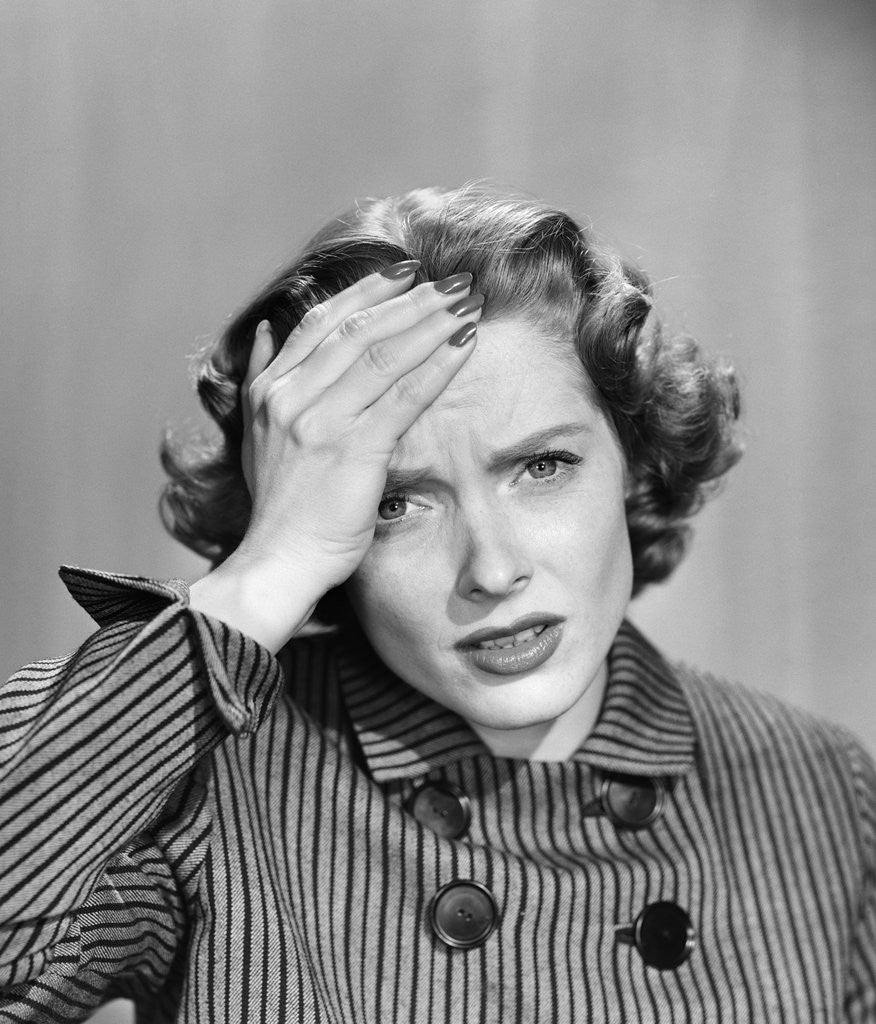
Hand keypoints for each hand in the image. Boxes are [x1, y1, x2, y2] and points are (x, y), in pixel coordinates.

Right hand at [189, 263, 481, 650]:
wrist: (277, 562)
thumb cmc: (280, 507)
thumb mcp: (255, 435)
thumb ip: (260, 378)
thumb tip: (265, 330)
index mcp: (270, 388)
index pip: (322, 322)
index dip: (367, 291)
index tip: (405, 273)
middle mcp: (291, 395)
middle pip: (358, 328)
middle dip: (411, 299)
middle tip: (452, 281)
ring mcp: (319, 420)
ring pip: (383, 352)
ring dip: (431, 321)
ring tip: (468, 302)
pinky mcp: (351, 449)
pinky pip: (403, 396)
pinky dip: (437, 365)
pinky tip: (465, 344)